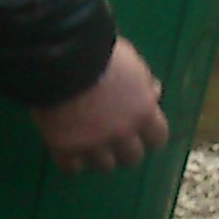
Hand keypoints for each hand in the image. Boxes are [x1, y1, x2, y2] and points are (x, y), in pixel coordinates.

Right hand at [29, 37, 169, 173]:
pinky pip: (71, 168)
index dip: (148, 134)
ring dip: (98, 155)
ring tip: (86, 139)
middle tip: (111, 135)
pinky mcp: (65, 148)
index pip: (158, 138)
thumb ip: (142, 81)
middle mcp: (123, 133)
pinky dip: (70, 160)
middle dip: (124, 147)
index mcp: (143, 111)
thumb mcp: (130, 60)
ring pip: (104, 166)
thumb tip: (155, 92)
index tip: (139, 129)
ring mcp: (94, 144)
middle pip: (131, 158)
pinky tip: (66, 147)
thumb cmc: (98, 50)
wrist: (61, 55)